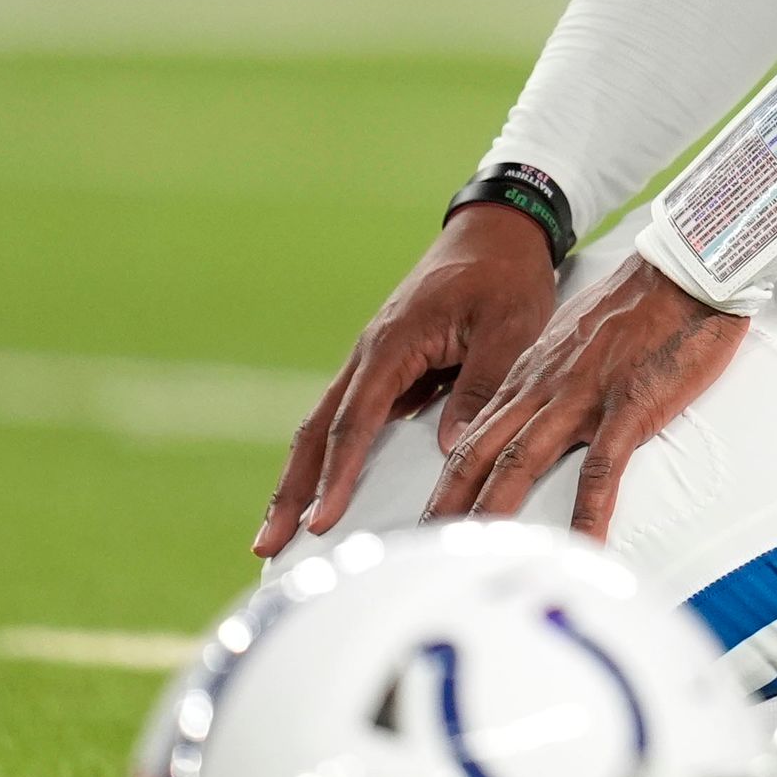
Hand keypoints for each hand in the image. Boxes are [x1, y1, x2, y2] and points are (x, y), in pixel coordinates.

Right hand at [254, 203, 559, 556]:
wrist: (498, 231)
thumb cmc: (506, 276)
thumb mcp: (510, 328)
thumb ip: (481, 384)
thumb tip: (449, 445)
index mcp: (393, 343)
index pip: (356, 420)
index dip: (337, 475)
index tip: (320, 522)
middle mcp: (371, 353)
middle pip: (318, 429)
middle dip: (291, 489)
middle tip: (267, 544)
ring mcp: (375, 360)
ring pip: (325, 425)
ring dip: (301, 477)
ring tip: (279, 531)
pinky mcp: (388, 366)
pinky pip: (350, 417)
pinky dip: (330, 455)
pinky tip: (325, 490)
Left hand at [421, 257, 747, 544]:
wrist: (683, 270)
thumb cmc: (639, 303)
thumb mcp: (575, 337)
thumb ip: (548, 375)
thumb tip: (531, 408)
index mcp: (532, 373)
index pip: (474, 433)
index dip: (447, 477)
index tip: (433, 513)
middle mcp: (544, 387)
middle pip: (481, 452)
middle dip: (450, 502)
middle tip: (425, 546)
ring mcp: (582, 397)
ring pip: (521, 461)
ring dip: (494, 510)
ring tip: (478, 555)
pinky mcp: (627, 406)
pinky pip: (601, 470)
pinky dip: (587, 513)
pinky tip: (581, 547)